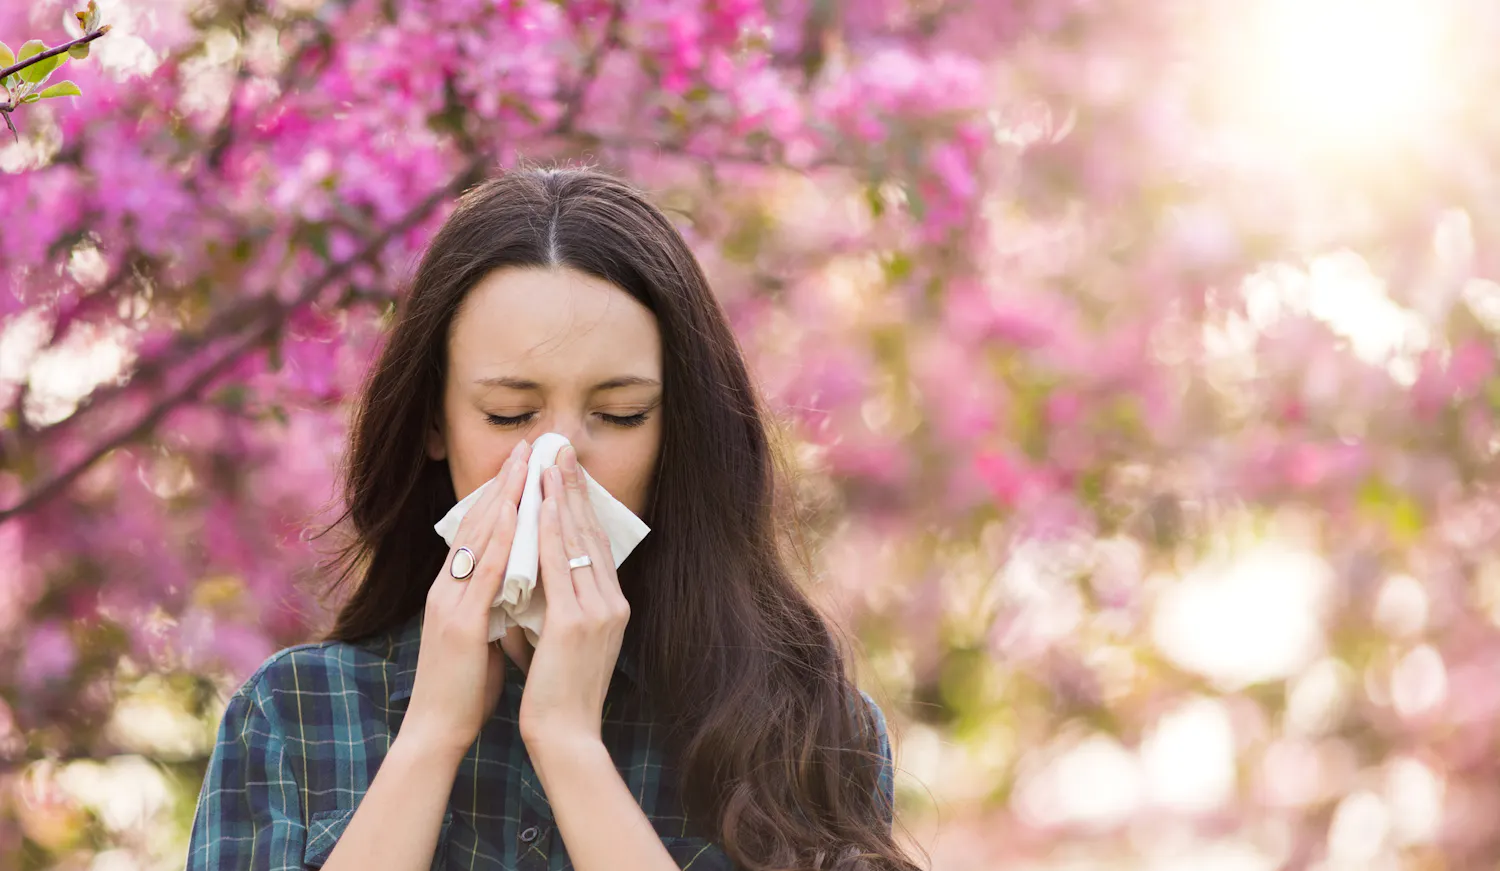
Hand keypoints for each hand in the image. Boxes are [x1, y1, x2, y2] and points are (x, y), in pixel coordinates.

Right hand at [401, 438, 531, 761]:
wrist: (437, 731)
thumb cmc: (463, 688)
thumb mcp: (481, 635)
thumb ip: (493, 606)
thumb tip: (518, 586)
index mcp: (452, 590)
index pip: (477, 531)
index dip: (499, 496)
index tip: (522, 465)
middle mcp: (446, 588)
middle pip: (475, 522)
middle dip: (503, 483)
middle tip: (527, 446)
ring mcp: (449, 602)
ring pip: (478, 538)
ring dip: (504, 497)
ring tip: (525, 463)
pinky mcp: (459, 623)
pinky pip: (484, 572)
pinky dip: (501, 539)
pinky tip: (516, 515)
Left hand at [518, 444, 629, 747]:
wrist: (566, 735)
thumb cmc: (557, 693)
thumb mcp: (561, 640)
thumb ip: (554, 607)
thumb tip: (532, 581)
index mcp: (611, 606)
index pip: (593, 543)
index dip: (579, 504)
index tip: (564, 471)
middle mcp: (612, 602)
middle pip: (590, 532)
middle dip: (573, 487)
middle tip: (559, 448)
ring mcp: (599, 611)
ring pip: (576, 541)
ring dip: (560, 497)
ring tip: (549, 461)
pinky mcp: (578, 622)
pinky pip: (561, 565)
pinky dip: (549, 530)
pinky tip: (540, 504)